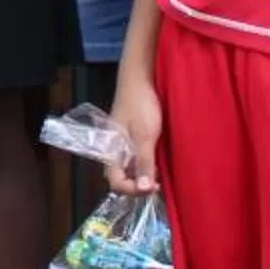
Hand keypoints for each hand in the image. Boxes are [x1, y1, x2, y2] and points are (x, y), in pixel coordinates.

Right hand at [106, 76, 161, 193]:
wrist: (139, 78)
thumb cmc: (140, 104)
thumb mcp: (145, 135)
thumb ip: (143, 162)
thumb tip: (143, 190)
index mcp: (110, 151)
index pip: (116, 182)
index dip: (133, 190)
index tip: (153, 188)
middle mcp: (113, 150)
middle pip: (120, 178)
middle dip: (137, 186)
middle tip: (157, 183)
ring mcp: (121, 144)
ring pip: (128, 169)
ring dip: (142, 176)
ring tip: (159, 174)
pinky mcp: (129, 137)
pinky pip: (134, 158)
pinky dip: (144, 165)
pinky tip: (156, 162)